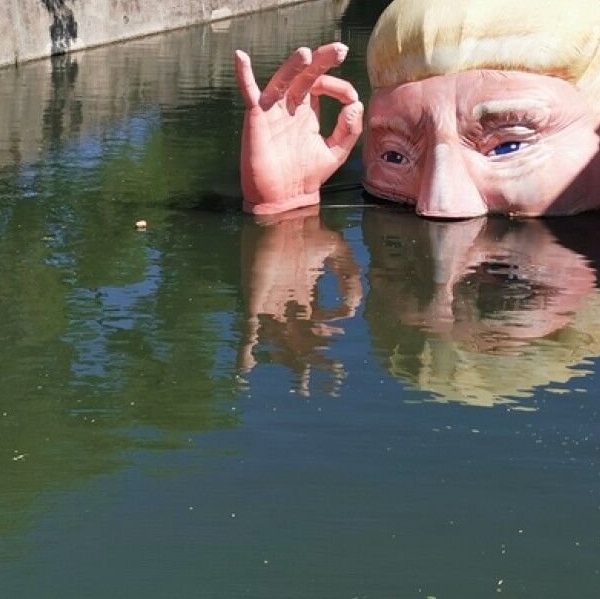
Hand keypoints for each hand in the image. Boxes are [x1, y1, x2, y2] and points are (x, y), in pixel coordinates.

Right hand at [235, 43, 362, 215]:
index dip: (339, 87)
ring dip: (294, 65)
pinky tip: (240, 56)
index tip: (352, 97)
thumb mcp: (336, 153)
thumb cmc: (307, 176)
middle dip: (323, 60)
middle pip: (305, 75)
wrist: (285, 199)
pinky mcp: (257, 118)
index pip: (323, 86)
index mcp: (308, 111)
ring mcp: (273, 110)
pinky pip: (248, 92)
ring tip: (307, 53)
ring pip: (283, 80)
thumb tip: (356, 104)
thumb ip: (349, 130)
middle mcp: (290, 106)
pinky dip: (243, 75)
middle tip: (341, 49)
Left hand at [237, 211, 362, 387]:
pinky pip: (250, 331)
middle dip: (313, 359)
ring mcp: (270, 306)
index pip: (315, 324)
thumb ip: (350, 277)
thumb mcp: (338, 252)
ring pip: (281, 342)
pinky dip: (247, 351)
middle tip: (324, 376)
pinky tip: (244, 369)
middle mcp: (286, 305)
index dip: (327, 335)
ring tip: (301, 384)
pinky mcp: (255, 302)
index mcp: (303, 296)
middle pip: (300, 339)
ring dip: (290, 362)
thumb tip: (355, 307)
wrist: (282, 214)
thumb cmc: (309, 231)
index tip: (338, 340)